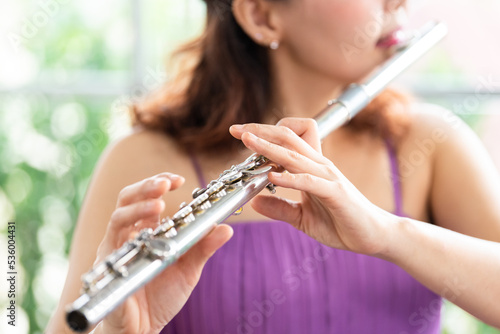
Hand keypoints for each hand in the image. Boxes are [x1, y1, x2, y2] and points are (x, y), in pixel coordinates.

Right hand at [94, 173, 232, 333]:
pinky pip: (112, 244)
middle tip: (166, 183)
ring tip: (159, 203)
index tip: (178, 179)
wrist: (143, 329)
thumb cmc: (162, 297)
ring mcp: (116, 249)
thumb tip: (226, 227)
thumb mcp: (189, 269)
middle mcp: (128, 235)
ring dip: (138, 206)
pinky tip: (144, 232)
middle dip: (147, 186)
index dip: (160, 183)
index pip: (149, 197)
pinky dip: (126, 233)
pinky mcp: (109, 266)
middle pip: (129, 199)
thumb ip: (204, 248)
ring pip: (119, 216)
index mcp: (148, 230)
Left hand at [230, 118, 394, 255]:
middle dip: (260, 131)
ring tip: (248, 140)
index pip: (287, 141)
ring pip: (294, 155)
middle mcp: (319, 166)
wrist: (374, 236)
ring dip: (269, 147)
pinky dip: (290, 178)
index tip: (241, 134)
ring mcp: (328, 177)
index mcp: (311, 168)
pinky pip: (309, 181)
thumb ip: (280, 208)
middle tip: (236, 129)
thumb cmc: (341, 224)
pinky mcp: (335, 192)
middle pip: (287, 138)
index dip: (264, 134)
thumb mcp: (302, 217)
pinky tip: (273, 176)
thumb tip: (255, 201)